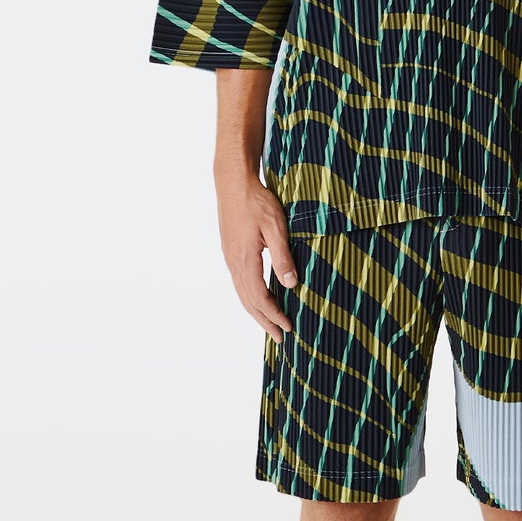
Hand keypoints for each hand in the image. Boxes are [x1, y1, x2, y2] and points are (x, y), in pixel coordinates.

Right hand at [215, 176, 299, 342]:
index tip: (288, 326)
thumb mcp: (275, 226)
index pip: (259, 298)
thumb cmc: (257, 200)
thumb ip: (282, 256)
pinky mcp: (231, 251)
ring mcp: (230, 257)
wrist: (233, 182)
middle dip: (265, 321)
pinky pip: (240, 282)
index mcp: (245, 259)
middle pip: (248, 302)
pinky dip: (251, 297)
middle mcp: (234, 262)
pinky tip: (260, 298)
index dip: (274, 315)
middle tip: (280, 338)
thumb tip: (291, 285)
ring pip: (242, 293)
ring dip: (257, 311)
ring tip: (270, 324)